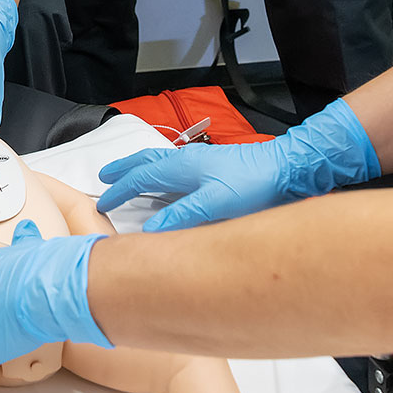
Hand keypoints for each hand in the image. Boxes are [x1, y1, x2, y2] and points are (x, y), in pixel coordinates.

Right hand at [95, 99, 380, 230]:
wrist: (290, 168)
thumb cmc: (255, 183)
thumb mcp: (217, 204)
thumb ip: (182, 216)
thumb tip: (150, 232)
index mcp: (182, 166)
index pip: (141, 177)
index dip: (120, 190)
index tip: (102, 201)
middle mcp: (188, 160)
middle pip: (146, 161)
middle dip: (124, 169)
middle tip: (104, 175)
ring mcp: (202, 161)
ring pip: (161, 162)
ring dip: (141, 169)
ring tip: (131, 176)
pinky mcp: (216, 167)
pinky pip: (176, 167)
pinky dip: (161, 173)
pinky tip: (172, 184)